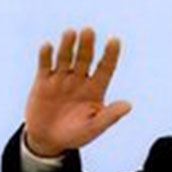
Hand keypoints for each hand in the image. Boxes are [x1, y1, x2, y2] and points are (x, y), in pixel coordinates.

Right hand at [22, 27, 130, 156]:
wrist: (47, 140)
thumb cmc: (75, 135)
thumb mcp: (93, 129)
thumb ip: (109, 117)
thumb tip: (128, 105)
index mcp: (96, 88)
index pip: (105, 67)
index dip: (110, 54)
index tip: (114, 41)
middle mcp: (79, 79)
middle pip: (85, 58)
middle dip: (86, 45)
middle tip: (88, 31)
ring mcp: (61, 79)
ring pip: (65, 58)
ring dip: (67, 45)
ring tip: (70, 33)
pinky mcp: (43, 82)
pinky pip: (45, 66)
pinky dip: (46, 56)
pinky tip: (47, 46)